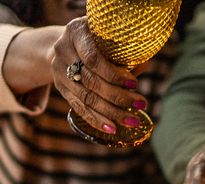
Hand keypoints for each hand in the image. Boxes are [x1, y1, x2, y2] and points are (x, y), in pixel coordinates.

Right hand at [52, 17, 148, 134]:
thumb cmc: (96, 38)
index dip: (114, 74)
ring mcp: (59, 71)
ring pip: (85, 98)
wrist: (67, 42)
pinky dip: (96, 120)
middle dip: (117, 96)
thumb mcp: (107, 38)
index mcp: (76, 32)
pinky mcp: (61, 88)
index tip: (135, 84)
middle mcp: (63, 51)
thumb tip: (145, 64)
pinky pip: (78, 107)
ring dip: (111, 112)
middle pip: (90, 81)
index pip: (93, 59)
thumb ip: (122, 53)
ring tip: (132, 120)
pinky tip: (112, 129)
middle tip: (141, 104)